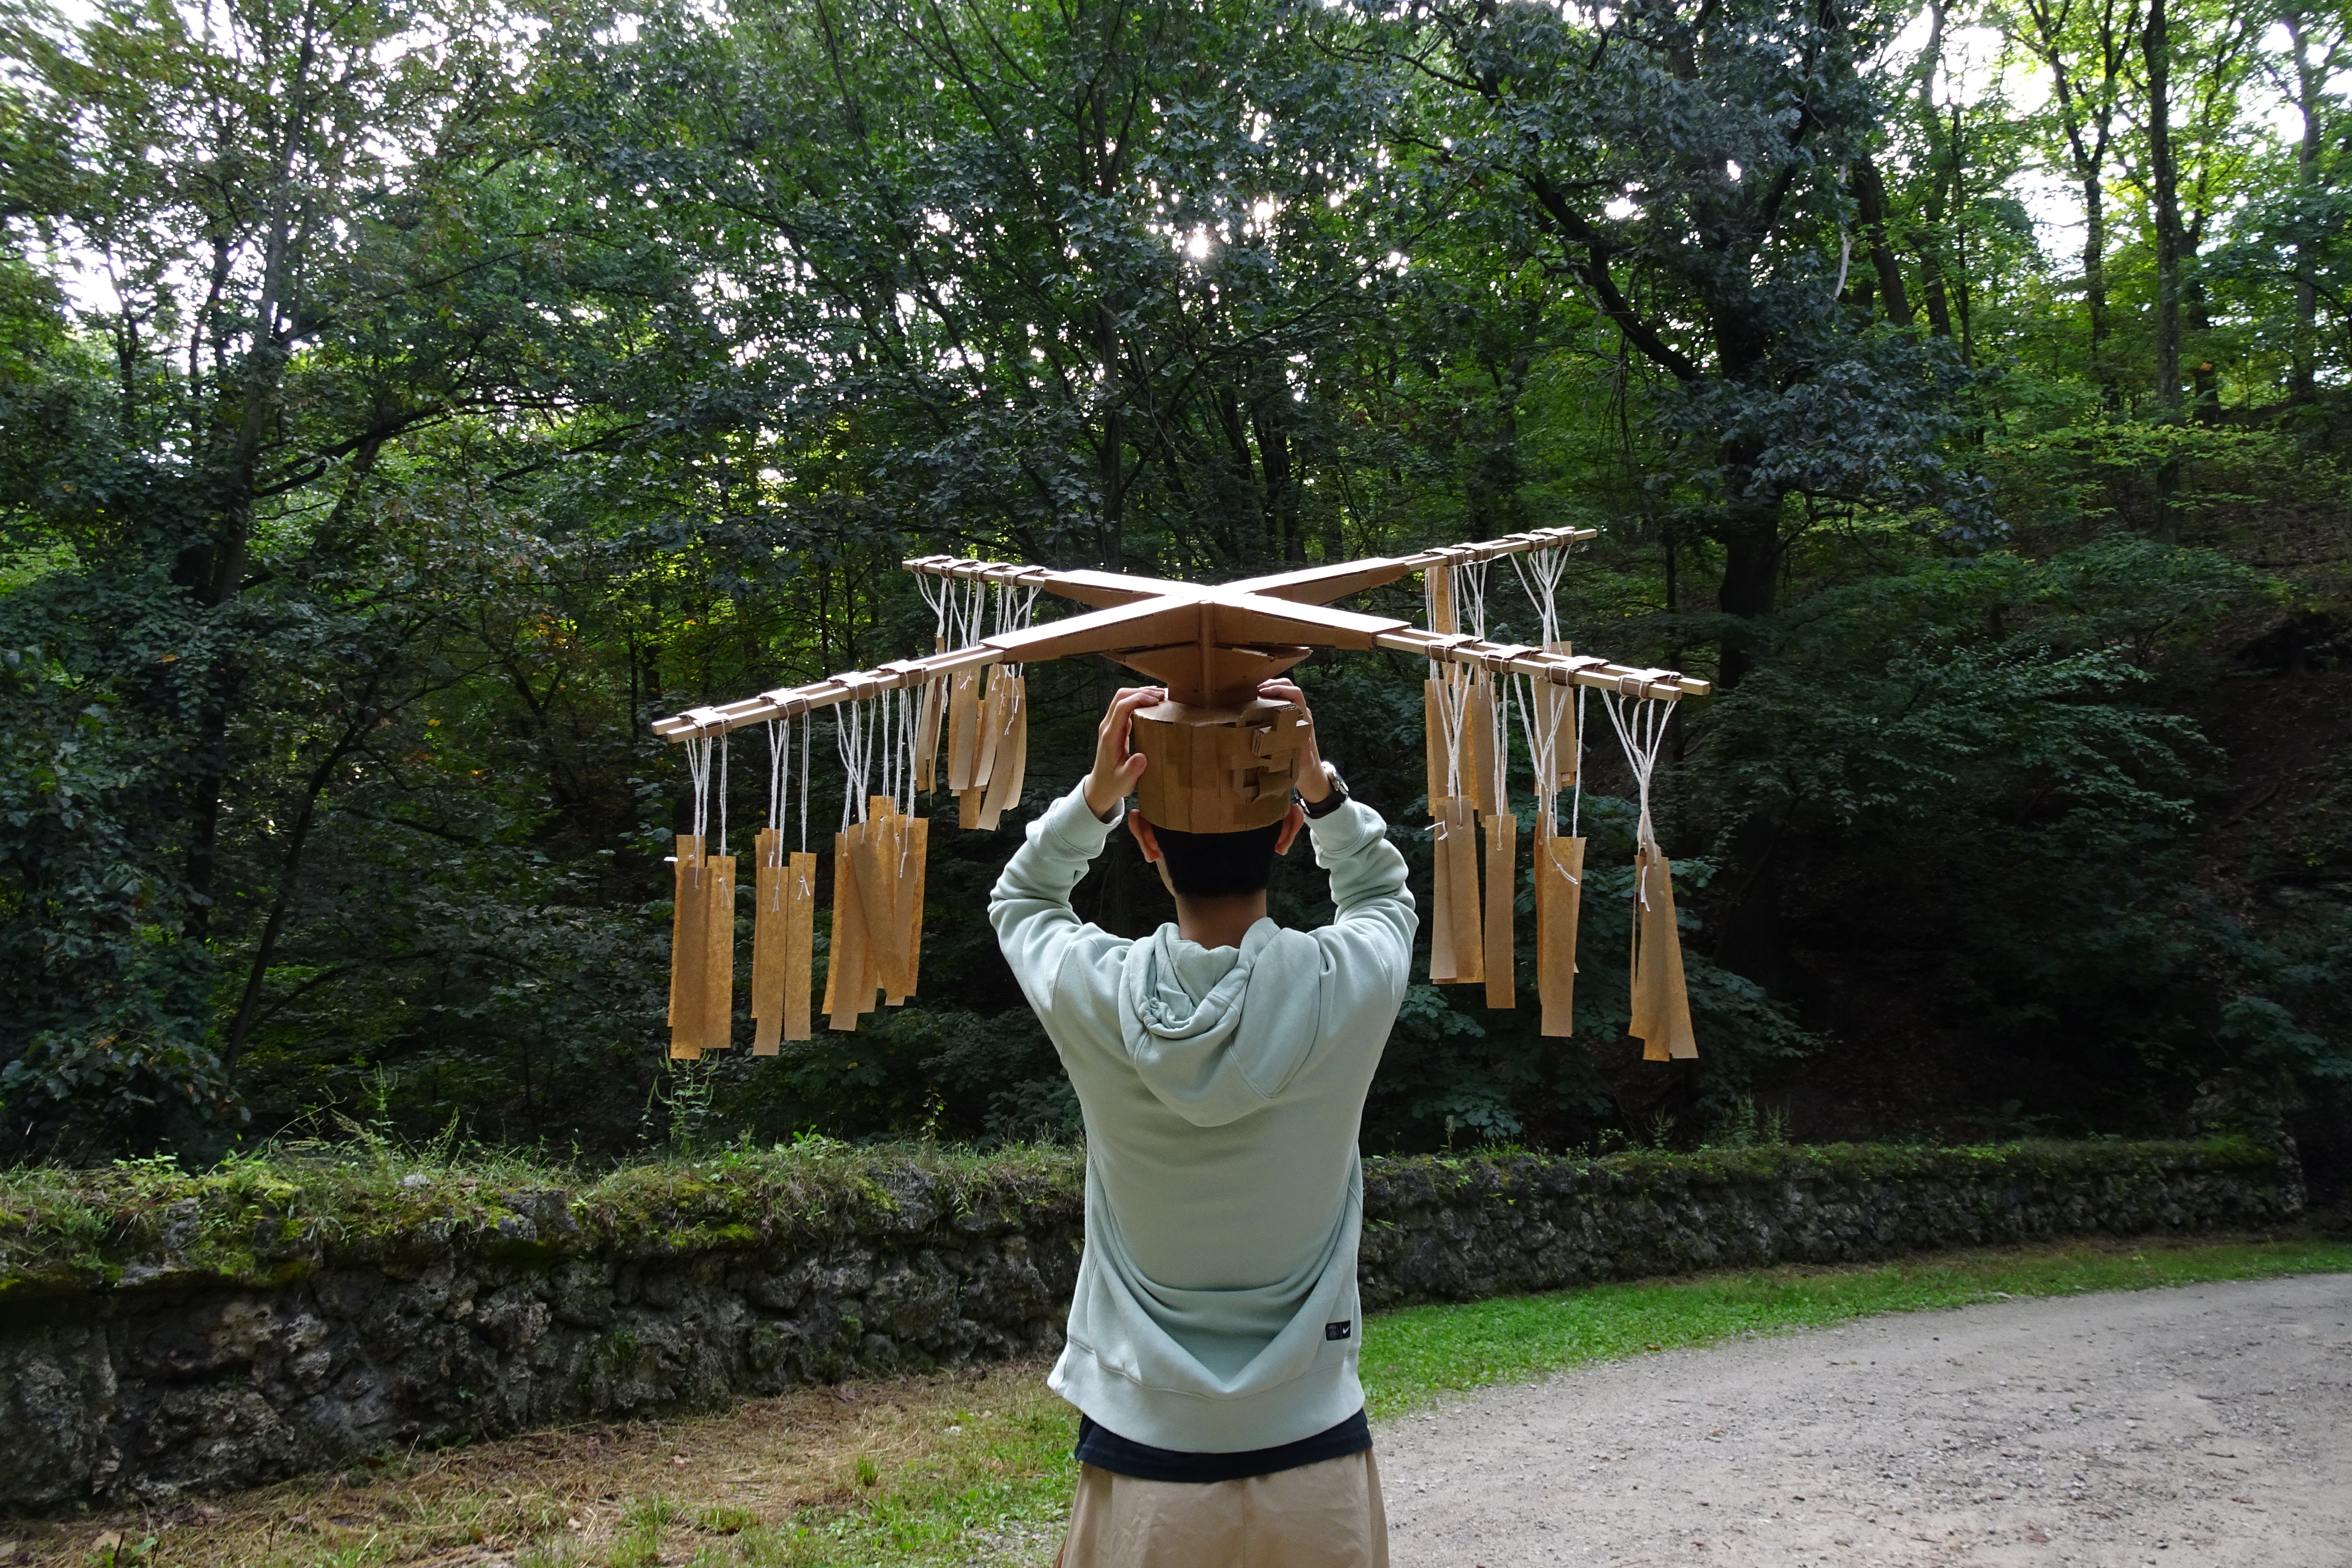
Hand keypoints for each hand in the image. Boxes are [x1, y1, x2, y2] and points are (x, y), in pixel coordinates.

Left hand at [1084, 686, 1164, 819]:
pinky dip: (1140, 700)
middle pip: (1121, 696)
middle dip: (1141, 691)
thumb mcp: (1124, 781)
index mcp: (1110, 736)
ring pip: (1123, 698)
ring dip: (1141, 693)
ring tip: (1162, 696)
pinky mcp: (1117, 726)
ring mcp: (1111, 725)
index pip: (1121, 708)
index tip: (1156, 701)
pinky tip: (1154, 703)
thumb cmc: (1113, 783)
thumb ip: (1132, 770)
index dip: (1138, 699)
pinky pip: (1127, 706)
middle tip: (1163, 696)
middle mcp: (1108, 726)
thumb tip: (1142, 757)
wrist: (1101, 785)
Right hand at [1257, 678, 1329, 803]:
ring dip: (1270, 690)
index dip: (1279, 689)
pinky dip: (1269, 699)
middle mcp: (1301, 713)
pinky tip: (1257, 705)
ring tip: (1253, 694)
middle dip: (1273, 684)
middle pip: (1290, 687)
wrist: (1311, 771)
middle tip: (1254, 689)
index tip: (1262, 691)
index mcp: (1305, 718)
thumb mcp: (1301, 757)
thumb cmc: (1306, 765)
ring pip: (1284, 693)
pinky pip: (1280, 702)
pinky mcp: (1289, 719)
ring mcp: (1295, 715)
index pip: (1295, 694)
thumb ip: (1296, 746)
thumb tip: (1283, 738)